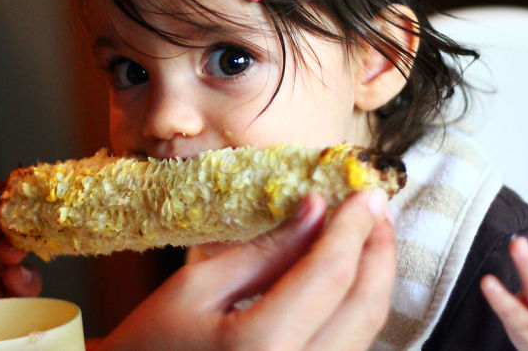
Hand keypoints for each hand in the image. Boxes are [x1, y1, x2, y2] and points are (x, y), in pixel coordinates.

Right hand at [91, 189, 395, 350]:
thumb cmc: (149, 346)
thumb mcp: (197, 287)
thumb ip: (265, 251)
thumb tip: (317, 209)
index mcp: (261, 348)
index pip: (329, 275)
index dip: (352, 227)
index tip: (365, 192)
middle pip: (364, 307)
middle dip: (378, 250)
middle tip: (376, 208)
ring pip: (367, 333)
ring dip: (373, 279)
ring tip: (367, 235)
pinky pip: (349, 350)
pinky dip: (356, 310)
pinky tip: (348, 278)